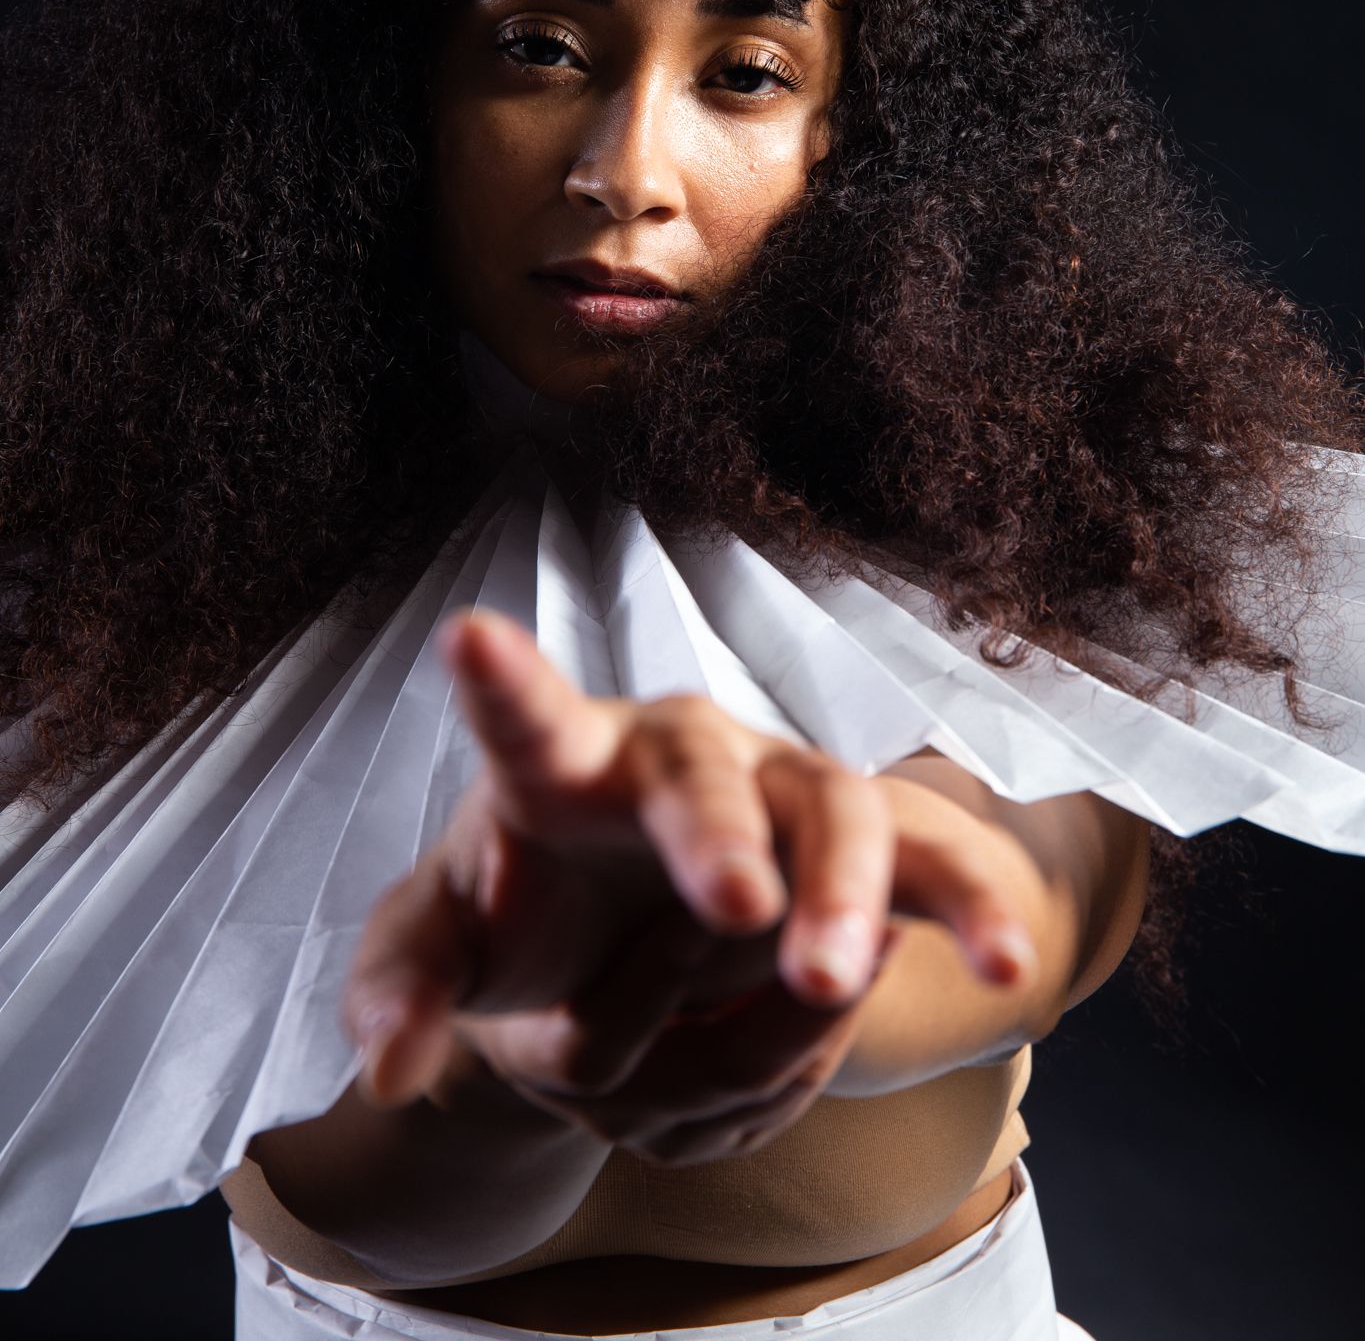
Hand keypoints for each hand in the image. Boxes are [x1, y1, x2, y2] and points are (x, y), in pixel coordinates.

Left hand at [344, 609, 1034, 1119]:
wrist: (624, 919)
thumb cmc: (528, 905)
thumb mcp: (446, 941)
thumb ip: (402, 981)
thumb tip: (385, 1063)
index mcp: (567, 763)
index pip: (530, 717)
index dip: (505, 682)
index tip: (468, 639)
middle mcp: (687, 756)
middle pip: (708, 770)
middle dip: (722, 834)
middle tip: (736, 909)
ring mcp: (783, 791)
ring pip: (835, 806)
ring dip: (841, 892)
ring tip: (828, 985)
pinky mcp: (862, 846)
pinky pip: (931, 859)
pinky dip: (970, 901)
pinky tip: (1008, 966)